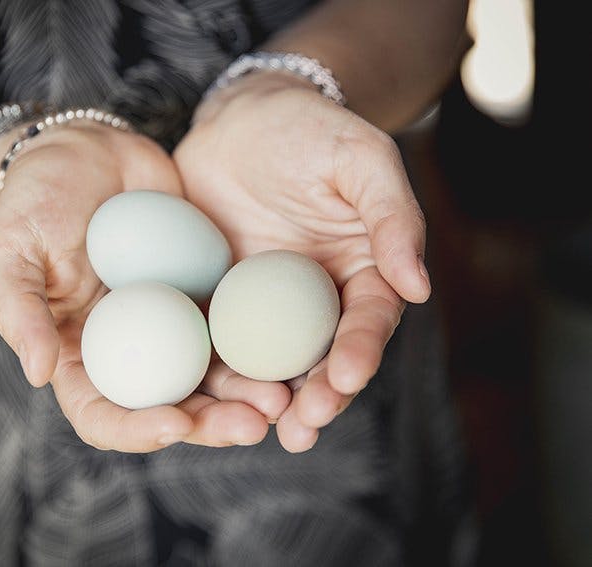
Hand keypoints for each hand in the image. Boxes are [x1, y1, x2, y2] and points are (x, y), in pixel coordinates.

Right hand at [0, 121, 287, 451]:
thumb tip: (39, 376)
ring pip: (213, 376)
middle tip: (254, 424)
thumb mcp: (8, 250)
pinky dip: (263, 345)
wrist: (85, 149)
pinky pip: (238, 326)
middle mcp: (129, 351)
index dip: (137, 430)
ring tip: (284, 398)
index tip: (175, 422)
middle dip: (212, 424)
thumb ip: (19, 311)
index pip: (103, 414)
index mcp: (78, 356)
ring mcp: (171, 323)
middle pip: (171, 407)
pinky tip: (294, 351)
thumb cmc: (33, 199)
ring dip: (248, 395)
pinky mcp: (205, 293)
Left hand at [175, 72, 430, 451]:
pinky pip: (213, 340)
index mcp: (359, 275)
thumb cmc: (311, 132)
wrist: (241, 119)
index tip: (347, 378)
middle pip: (319, 360)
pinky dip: (212, 371)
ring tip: (257, 428)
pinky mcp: (216, 302)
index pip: (366, 323)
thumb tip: (419, 288)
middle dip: (316, 398)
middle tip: (302, 427)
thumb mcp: (361, 160)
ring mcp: (260, 307)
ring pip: (267, 364)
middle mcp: (312, 303)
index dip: (360, 353)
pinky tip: (204, 397)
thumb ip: (393, 218)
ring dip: (265, 402)